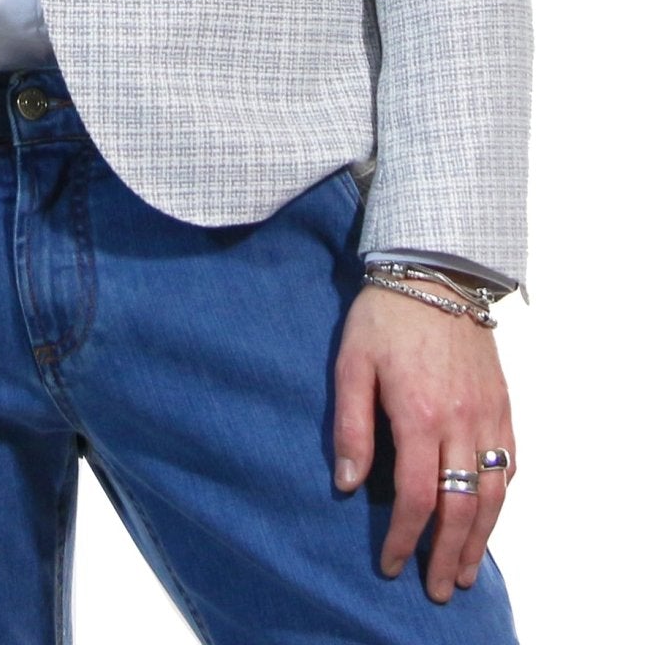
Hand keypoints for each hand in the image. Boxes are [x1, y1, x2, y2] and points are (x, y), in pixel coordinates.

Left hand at [333, 282, 515, 602]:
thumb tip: (349, 484)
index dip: (406, 538)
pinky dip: (500, 495)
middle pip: (461, 506)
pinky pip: (508, 460)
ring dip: (481, 537)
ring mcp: (488, 412)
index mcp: (420, 414)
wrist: (435, 270)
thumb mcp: (352, 363)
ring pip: (493, 492)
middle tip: (437, 588)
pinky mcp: (502, 401)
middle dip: (448, 554)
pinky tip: (488, 512)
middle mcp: (461, 421)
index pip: (418, 497)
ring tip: (466, 569)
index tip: (391, 564)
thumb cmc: (385, 315)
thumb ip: (352, 426)